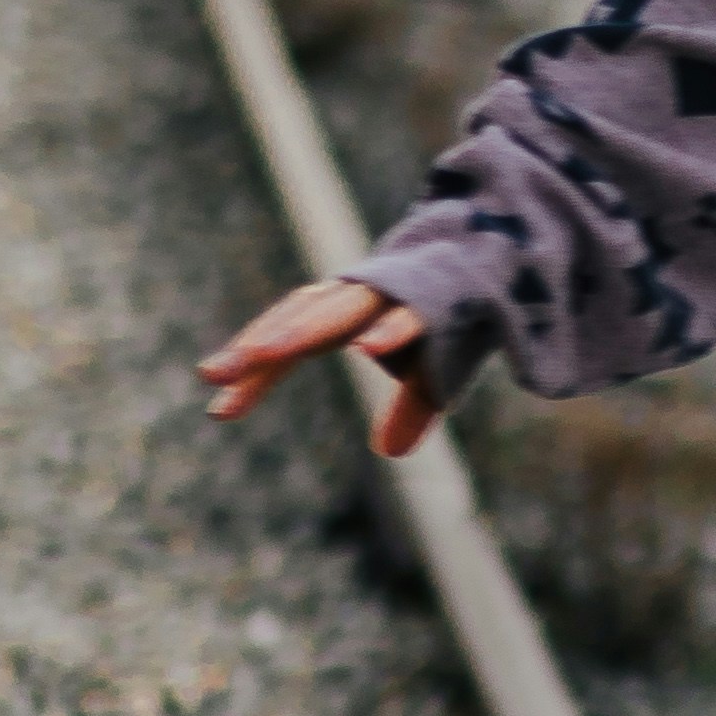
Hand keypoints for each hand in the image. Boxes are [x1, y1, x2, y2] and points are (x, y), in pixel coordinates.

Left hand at [196, 271, 443, 457]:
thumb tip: (388, 451)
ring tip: (265, 352)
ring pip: (338, 311)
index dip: (253, 375)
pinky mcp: (434, 301)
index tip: (217, 410)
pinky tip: (367, 347)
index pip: (285, 344)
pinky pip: (407, 316)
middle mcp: (358, 299)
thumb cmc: (453, 319)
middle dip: (254, 347)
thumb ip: (406, 411)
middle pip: (296, 321)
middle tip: (211, 373)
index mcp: (343, 316)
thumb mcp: (431, 377)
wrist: (504, 264)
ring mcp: (394, 296)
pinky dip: (387, 329)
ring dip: (301, 329)